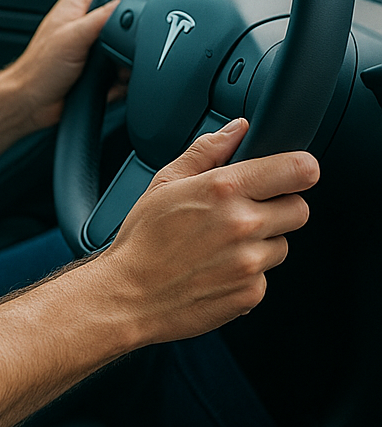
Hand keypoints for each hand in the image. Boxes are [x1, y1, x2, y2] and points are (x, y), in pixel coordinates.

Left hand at [6, 0, 118, 131]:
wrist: (34, 103)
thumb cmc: (40, 69)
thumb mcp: (73, 37)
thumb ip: (100, 18)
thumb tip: (124, 4)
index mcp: (77, 3)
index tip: (131, 17)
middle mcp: (85, 20)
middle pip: (124, 20)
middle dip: (128, 39)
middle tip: (117, 52)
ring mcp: (92, 44)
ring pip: (125, 47)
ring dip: (125, 62)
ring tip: (114, 72)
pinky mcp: (96, 65)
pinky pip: (120, 67)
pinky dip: (120, 78)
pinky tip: (111, 84)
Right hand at [94, 117, 317, 349]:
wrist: (127, 296)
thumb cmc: (142, 240)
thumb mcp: (165, 182)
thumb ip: (207, 150)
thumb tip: (238, 129)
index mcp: (224, 189)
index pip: (298, 170)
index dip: (299, 170)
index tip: (293, 173)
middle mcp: (243, 224)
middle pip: (299, 209)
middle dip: (279, 208)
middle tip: (246, 213)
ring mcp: (249, 262)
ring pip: (282, 245)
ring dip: (261, 244)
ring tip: (222, 246)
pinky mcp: (250, 294)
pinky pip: (265, 278)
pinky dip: (247, 275)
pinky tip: (216, 270)